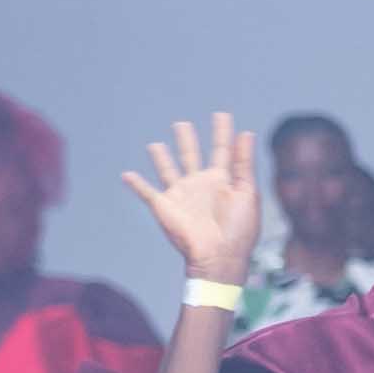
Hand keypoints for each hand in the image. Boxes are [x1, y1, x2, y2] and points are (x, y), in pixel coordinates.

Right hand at [123, 115, 261, 285]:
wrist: (219, 256)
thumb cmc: (239, 229)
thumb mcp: (246, 192)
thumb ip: (244, 163)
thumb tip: (247, 133)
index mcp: (222, 180)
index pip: (222, 150)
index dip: (222, 133)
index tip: (222, 115)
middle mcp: (200, 185)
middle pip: (191, 155)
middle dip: (187, 140)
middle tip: (182, 124)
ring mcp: (181, 195)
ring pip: (168, 170)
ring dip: (160, 158)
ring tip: (155, 145)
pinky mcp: (165, 207)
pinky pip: (146, 192)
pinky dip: (136, 183)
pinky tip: (126, 174)